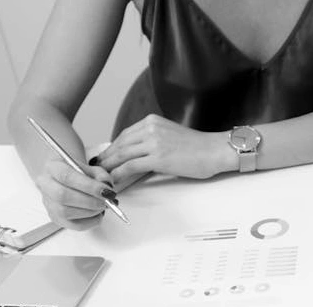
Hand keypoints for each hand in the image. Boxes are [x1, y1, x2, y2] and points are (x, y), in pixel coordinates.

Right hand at [35, 156, 114, 230]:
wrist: (69, 179)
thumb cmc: (81, 173)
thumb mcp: (92, 168)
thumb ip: (101, 176)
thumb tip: (107, 188)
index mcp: (52, 168)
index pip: (67, 176)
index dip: (89, 186)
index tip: (107, 192)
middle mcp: (45, 185)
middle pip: (62, 196)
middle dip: (89, 201)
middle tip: (106, 202)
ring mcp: (48, 203)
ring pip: (65, 212)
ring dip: (90, 212)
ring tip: (103, 206)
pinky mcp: (56, 218)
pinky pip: (73, 225)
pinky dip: (90, 222)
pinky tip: (98, 214)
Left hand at [96, 114, 232, 183]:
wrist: (216, 151)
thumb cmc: (200, 148)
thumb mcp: (172, 136)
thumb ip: (154, 140)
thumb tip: (139, 155)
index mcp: (153, 121)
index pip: (125, 135)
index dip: (113, 148)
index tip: (105, 157)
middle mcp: (150, 128)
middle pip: (120, 144)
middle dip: (106, 158)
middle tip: (96, 169)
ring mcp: (153, 142)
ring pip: (121, 155)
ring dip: (108, 167)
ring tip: (100, 176)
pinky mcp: (158, 157)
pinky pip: (130, 166)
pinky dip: (118, 174)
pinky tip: (113, 180)